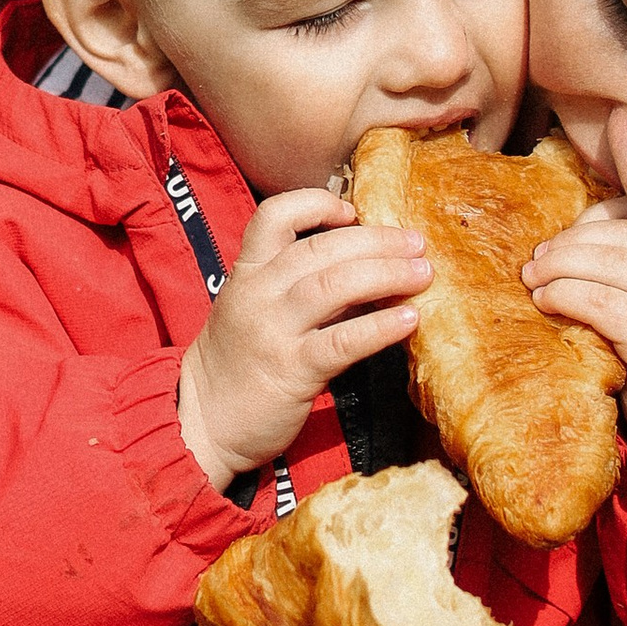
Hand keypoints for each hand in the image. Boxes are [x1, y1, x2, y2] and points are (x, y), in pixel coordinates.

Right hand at [176, 191, 431, 490]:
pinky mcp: (291, 369)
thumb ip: (304, 287)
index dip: (317, 204)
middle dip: (376, 241)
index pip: (274, 216)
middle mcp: (258, 293)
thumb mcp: (258, 311)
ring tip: (423, 273)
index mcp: (247, 272)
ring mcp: (272, 330)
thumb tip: (371, 269)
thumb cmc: (239, 364)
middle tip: (417, 243)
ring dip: (386, 274)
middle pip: (321, 248)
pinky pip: (343, 341)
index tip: (354, 211)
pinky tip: (409, 320)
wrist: (203, 421)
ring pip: (334, 285)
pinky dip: (380, 326)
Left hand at [523, 201, 626, 477]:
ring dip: (561, 267)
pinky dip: (566, 295)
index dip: (592, 221)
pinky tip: (546, 301)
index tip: (560, 239)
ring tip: (533, 278)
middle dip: (570, 243)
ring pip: (609, 265)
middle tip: (536, 260)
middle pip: (621, 237)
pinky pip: (601, 302)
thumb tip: (562, 240)